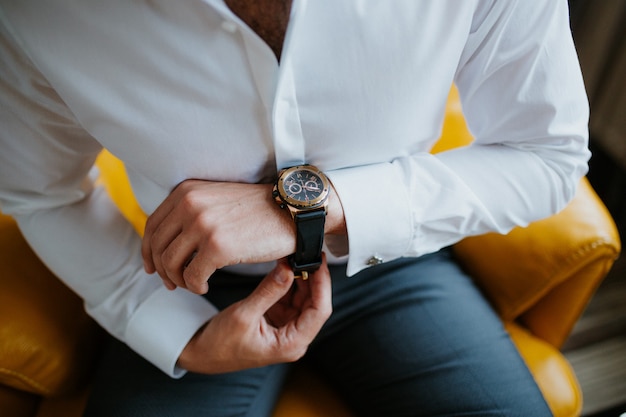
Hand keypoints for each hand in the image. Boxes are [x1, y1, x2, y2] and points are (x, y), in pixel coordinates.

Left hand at [141, 180, 295, 293]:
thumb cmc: (257, 210)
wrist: (291, 212)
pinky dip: (195, 286)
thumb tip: (167, 241)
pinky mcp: (217, 247)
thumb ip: (191, 211)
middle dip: (162, 271)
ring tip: (193, 285)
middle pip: (158, 247)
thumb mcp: (216, 199)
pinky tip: (205, 286)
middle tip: (173, 284)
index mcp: (187, 192)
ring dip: (179, 281)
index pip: (152, 225)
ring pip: (171, 264)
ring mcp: (203, 225)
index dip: (148, 251)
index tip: (154, 268)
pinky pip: (192, 276)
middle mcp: (190, 204)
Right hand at [177, 257, 331, 373]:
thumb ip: (269, 291)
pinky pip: (290, 298)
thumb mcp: (244, 314)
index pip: (319, 311)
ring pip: (304, 299)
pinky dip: (289, 282)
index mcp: (291, 344)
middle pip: (315, 304)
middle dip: (313, 278)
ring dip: (301, 278)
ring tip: (296, 256)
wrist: (201, 353)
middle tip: (308, 253)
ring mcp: (287, 329)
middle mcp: (294, 338)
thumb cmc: (219, 343)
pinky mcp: (278, 320)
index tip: (319, 262)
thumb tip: (289, 268)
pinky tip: (286, 266)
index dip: (323, 285)